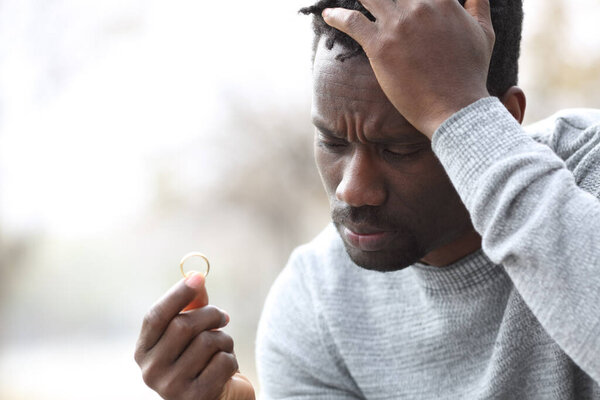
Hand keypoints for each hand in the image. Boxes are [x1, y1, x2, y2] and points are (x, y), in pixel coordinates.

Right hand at [134, 273, 255, 399]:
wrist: (219, 397)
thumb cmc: (202, 360)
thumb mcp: (193, 331)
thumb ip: (192, 305)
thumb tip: (195, 277)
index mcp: (143, 351)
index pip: (156, 316)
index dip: (177, 294)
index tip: (198, 277)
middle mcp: (150, 371)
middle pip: (183, 325)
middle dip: (210, 315)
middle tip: (223, 317)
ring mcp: (171, 387)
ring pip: (206, 342)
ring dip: (224, 339)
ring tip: (223, 348)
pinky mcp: (196, 398)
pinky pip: (222, 361)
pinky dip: (231, 359)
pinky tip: (226, 369)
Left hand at [322, 0, 494, 137]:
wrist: (455, 107)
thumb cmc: (470, 74)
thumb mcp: (484, 33)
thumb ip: (478, 4)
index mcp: (443, 0)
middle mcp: (419, 7)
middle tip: (371, 0)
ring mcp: (398, 26)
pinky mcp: (379, 47)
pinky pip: (351, 22)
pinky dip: (336, 16)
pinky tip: (326, 15)